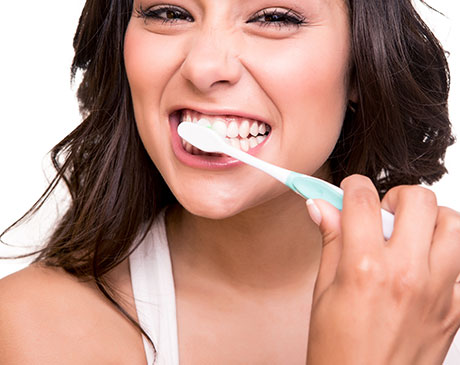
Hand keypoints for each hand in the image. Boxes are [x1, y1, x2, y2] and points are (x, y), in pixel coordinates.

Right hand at [306, 174, 459, 364]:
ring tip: (410, 235)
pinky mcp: (456, 310)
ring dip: (431, 221)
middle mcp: (407, 274)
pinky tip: (425, 268)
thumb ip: (330, 241)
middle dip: (396, 197)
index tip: (349, 191)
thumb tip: (322, 208)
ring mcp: (439, 292)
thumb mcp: (323, 292)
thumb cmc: (337, 351)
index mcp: (365, 268)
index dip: (352, 186)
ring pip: (454, 225)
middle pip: (418, 200)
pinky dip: (448, 256)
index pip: (362, 200)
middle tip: (383, 214)